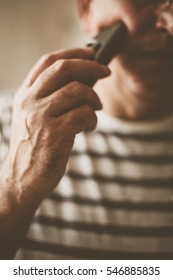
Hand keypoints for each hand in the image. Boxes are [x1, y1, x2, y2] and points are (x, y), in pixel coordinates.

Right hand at [6, 48, 109, 201]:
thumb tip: (83, 81)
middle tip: (104, 71)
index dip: (71, 52)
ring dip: (94, 98)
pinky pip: (83, 114)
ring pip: (77, 91)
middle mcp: (30, 102)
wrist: (22, 178)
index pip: (47, 62)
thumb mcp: (33, 118)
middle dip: (90, 66)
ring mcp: (41, 117)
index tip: (90, 53)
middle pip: (63, 69)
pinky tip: (89, 127)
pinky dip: (92, 118)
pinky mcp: (54, 134)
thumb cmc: (33, 147)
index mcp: (25, 95)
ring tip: (96, 108)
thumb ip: (50, 99)